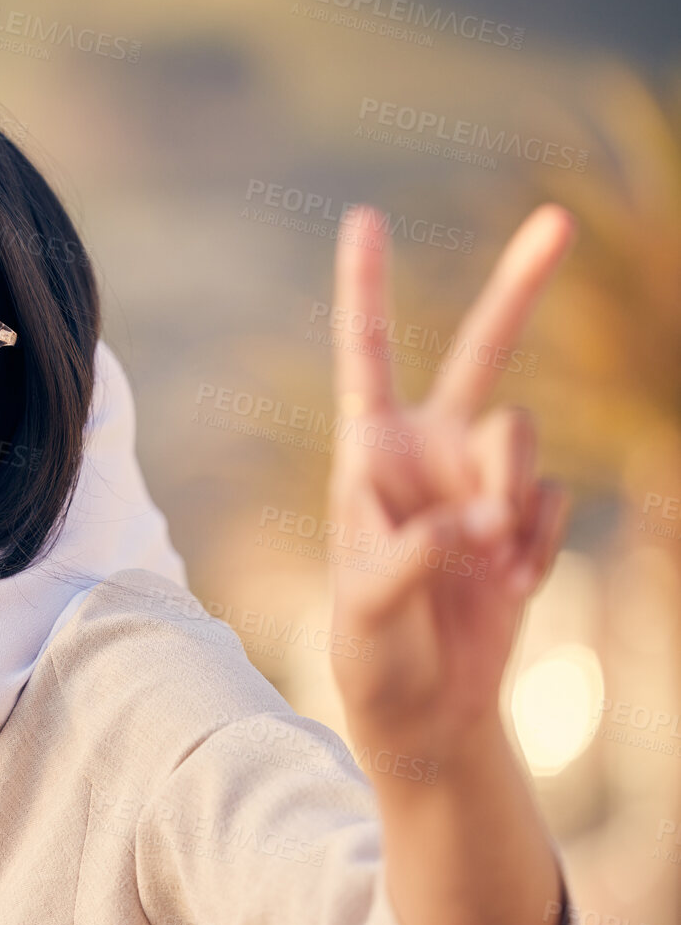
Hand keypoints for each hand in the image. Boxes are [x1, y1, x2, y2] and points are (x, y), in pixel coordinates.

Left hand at [326, 204, 572, 763]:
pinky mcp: (527, 520)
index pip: (369, 356)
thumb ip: (414, 554)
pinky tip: (506, 586)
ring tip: (484, 555)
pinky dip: (535, 548)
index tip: (366, 217)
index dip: (368, 288)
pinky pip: (554, 505)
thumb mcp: (368, 604)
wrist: (429, 707)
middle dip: (520, 286)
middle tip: (558, 218)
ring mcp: (484, 483)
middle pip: (482, 353)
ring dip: (511, 493)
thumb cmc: (372, 651)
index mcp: (369, 453)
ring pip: (525, 440)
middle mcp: (429, 452)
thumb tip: (479, 519)